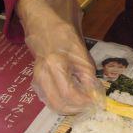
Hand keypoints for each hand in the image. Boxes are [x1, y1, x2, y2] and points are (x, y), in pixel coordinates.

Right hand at [18, 0, 104, 114]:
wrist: (41, 24)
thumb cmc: (63, 33)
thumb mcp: (81, 51)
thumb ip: (88, 74)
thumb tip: (94, 94)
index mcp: (55, 65)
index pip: (69, 94)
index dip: (84, 101)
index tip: (95, 101)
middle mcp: (43, 75)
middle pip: (58, 104)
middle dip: (76, 109)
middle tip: (89, 105)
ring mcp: (37, 79)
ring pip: (52, 104)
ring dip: (69, 108)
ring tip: (82, 102)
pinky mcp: (36, 81)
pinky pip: (49, 99)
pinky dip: (61, 103)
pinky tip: (72, 97)